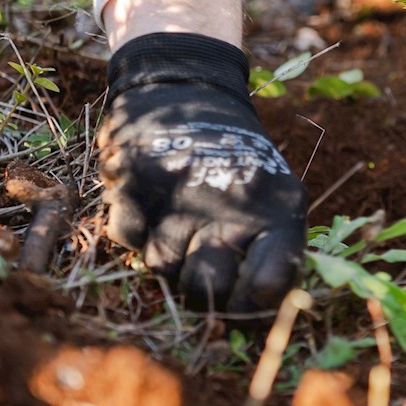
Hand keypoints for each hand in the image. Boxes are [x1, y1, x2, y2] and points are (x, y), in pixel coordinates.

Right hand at [99, 34, 308, 311]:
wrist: (186, 91)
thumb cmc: (238, 160)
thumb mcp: (277, 195)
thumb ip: (274, 252)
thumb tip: (259, 313)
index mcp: (276, 213)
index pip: (267, 288)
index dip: (252, 307)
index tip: (242, 300)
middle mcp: (228, 208)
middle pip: (206, 289)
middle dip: (204, 291)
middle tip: (204, 266)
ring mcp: (177, 199)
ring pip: (162, 268)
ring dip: (169, 255)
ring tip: (182, 219)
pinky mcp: (133, 186)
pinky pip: (128, 238)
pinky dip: (137, 227)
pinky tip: (153, 202)